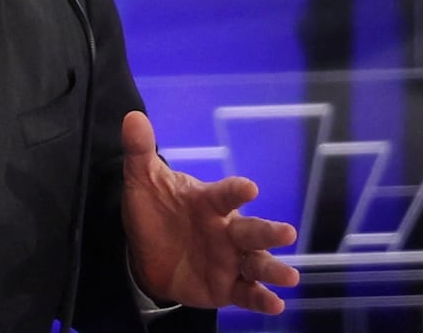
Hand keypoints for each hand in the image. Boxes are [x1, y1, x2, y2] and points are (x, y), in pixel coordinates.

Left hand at [119, 111, 300, 313]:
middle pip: (252, 230)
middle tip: (287, 232)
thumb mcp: (143, 180)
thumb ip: (140, 150)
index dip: (236, 190)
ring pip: (257, 263)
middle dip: (269, 231)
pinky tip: (275, 304)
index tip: (249, 188)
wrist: (146, 253)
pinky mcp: (226, 287)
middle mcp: (227, 230)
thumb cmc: (156, 211)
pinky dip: (261, 298)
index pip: (226, 193)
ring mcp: (230, 260)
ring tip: (290, 275)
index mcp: (210, 202)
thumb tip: (132, 117)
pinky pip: (246, 293)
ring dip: (273, 268)